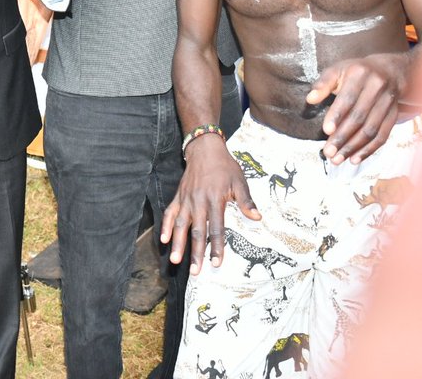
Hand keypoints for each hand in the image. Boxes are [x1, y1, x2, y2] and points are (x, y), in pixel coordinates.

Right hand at [160, 134, 260, 273]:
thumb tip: (257, 217)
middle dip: (195, 253)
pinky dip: (166, 226)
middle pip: (196, 231)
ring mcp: (186, 200)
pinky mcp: (178, 197)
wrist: (205, 150)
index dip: (216, 246)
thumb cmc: (225, 167)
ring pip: (181, 225)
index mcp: (215, 200)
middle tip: (195, 272)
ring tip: (175, 260)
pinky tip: (164, 240)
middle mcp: (198, 202)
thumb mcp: (239, 181)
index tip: (216, 263)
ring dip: (178, 243)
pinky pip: (170, 213)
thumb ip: (246, 200)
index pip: (216, 228)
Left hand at [310, 53, 409, 164]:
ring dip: (354, 147)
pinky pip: (383, 135)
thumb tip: (310, 99)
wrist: (389, 71)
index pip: (348, 98)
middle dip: (343, 137)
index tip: (326, 131)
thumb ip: (322, 84)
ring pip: (371, 129)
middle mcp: (377, 87)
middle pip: (359, 117)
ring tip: (338, 159)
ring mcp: (388, 102)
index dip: (337, 115)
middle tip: (328, 152)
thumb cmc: (355, 72)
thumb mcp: (337, 70)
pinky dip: (369, 150)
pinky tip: (355, 159)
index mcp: (360, 73)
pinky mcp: (394, 115)